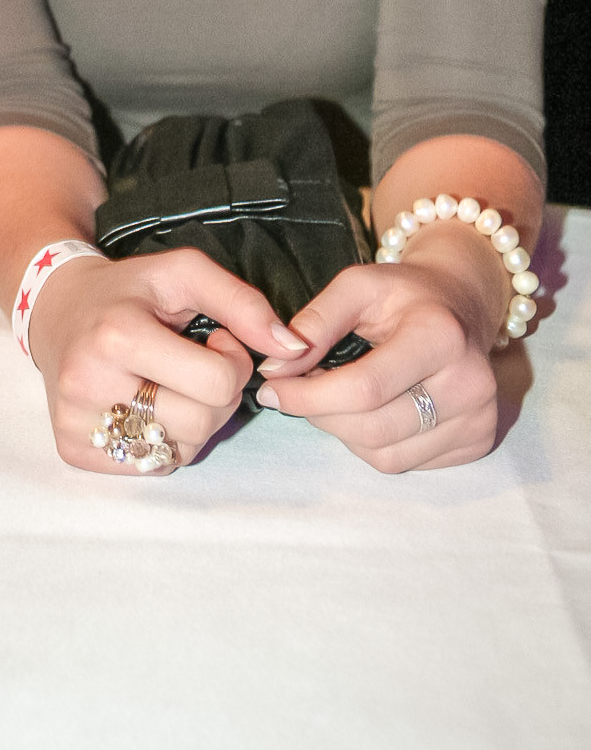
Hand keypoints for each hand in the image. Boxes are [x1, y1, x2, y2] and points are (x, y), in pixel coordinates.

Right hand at [28, 246, 305, 473]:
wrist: (56, 309)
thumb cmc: (129, 290)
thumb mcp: (183, 273)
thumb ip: (243, 303)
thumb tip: (294, 349)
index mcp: (118, 336)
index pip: (218, 383)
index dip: (232, 361)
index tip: (213, 339)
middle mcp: (90, 384)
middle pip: (202, 424)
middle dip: (214, 396)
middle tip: (191, 364)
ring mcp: (78, 422)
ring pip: (180, 452)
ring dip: (191, 421)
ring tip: (169, 384)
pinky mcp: (72, 449)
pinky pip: (150, 466)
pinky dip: (160, 441)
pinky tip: (143, 405)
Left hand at [252, 227, 509, 470]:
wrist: (461, 304)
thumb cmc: (402, 294)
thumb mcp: (356, 286)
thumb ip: (315, 323)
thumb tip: (276, 369)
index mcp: (440, 336)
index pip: (364, 388)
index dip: (308, 395)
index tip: (271, 388)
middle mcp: (470, 384)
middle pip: (373, 428)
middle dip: (320, 414)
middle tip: (297, 392)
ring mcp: (479, 419)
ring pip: (385, 456)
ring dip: (343, 432)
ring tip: (334, 397)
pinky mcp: (478, 442)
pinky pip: (404, 464)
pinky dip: (372, 444)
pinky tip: (370, 411)